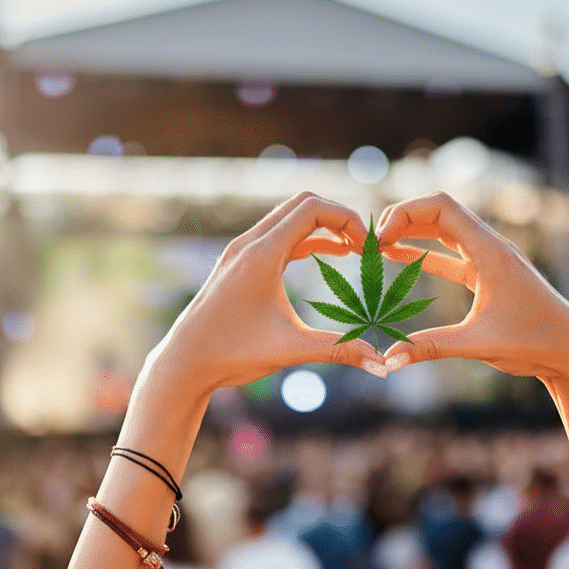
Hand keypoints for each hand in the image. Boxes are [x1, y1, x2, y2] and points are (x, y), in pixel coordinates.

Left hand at [153, 192, 388, 392]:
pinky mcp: (239, 262)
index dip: (347, 220)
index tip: (368, 248)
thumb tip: (384, 365)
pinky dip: (307, 238)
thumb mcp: (291, 351)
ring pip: (290, 217)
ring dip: (323, 226)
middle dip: (339, 218)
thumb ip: (339, 350)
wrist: (184, 363)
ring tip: (355, 249)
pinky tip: (331, 254)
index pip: (312, 209)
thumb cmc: (232, 355)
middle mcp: (249, 244)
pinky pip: (279, 235)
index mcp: (261, 255)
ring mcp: (241, 251)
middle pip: (303, 203)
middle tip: (366, 245)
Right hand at [376, 191, 568, 380]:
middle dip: (402, 219)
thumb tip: (388, 360)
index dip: (405, 214)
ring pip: (444, 232)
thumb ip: (431, 347)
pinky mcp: (489, 277)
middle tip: (370, 241)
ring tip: (377, 244)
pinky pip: (450, 256)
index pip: (442, 207)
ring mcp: (490, 260)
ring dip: (412, 233)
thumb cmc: (534, 342)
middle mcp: (491, 247)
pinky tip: (399, 257)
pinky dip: (424, 254)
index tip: (379, 239)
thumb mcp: (478, 344)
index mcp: (490, 251)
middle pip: (439, 213)